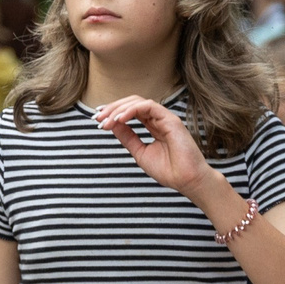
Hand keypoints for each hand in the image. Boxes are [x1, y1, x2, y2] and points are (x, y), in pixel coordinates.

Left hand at [93, 96, 210, 197]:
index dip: (113, 112)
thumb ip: (128, 137)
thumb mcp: (140, 152)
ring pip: (138, 102)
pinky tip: (120, 119)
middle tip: (98, 118)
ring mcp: (165, 118)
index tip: (98, 120)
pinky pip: (148, 106)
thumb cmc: (168, 170)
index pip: (131, 111)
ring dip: (119, 109)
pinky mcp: (171, 119)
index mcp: (153, 126)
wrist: (186, 181)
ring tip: (107, 120)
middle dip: (113, 109)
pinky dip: (132, 110)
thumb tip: (112, 125)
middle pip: (132, 103)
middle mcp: (159, 119)